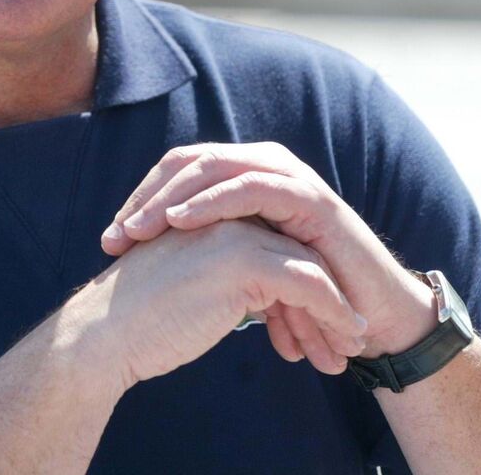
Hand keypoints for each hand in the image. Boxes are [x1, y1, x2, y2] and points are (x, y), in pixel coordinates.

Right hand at [67, 218, 368, 387]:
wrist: (104, 334)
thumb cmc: (138, 319)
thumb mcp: (187, 282)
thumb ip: (220, 275)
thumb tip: (255, 298)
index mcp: (210, 213)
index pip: (275, 240)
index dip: (305, 280)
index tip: (326, 319)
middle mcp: (224, 213)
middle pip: (297, 248)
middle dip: (328, 295)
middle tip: (349, 334)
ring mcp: (234, 231)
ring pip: (308, 264)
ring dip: (337, 307)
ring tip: (353, 343)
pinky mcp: (242, 259)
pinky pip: (306, 283)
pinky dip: (332, 311)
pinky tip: (345, 337)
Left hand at [100, 142, 435, 361]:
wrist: (370, 316)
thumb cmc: (304, 297)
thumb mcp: (244, 273)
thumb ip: (206, 257)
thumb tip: (145, 268)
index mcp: (242, 179)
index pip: (177, 174)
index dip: (139, 201)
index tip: (110, 241)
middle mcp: (262, 167)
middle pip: (187, 163)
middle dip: (145, 198)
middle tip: (115, 236)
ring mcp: (287, 177)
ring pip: (213, 167)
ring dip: (170, 197)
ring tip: (139, 229)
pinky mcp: (309, 197)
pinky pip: (252, 187)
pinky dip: (213, 200)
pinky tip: (182, 219)